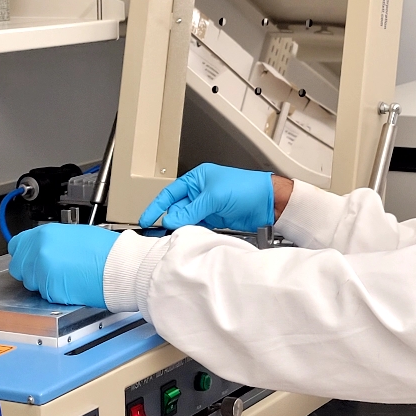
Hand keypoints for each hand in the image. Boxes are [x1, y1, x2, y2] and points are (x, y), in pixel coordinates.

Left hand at [8, 224, 118, 306]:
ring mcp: (42, 273)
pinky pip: (44, 294)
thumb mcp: (75, 233)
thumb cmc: (106, 250)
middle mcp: (39, 252)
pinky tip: (70, 285)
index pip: (16, 246)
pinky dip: (54, 292)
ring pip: (31, 282)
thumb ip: (53, 240)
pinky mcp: (50, 291)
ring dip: (42, 282)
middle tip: (50, 269)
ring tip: (65, 276)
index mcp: (44, 234)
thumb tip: (44, 246)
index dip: (25, 253)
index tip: (31, 256)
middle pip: (19, 267)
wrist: (119, 266)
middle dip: (31, 269)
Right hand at [139, 163, 273, 231]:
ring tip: (179, 235)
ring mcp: (208, 206)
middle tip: (165, 231)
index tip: (145, 218)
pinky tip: (192, 236)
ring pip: (186, 219)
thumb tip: (172, 219)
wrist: (269, 203)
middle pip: (177, 208)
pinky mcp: (215, 219)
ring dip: (182, 227)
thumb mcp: (215, 196)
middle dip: (171, 219)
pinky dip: (193, 232)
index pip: (170, 192)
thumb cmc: (248, 188)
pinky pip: (197, 226)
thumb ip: (191, 209)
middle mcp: (201, 192)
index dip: (156, 206)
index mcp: (198, 179)